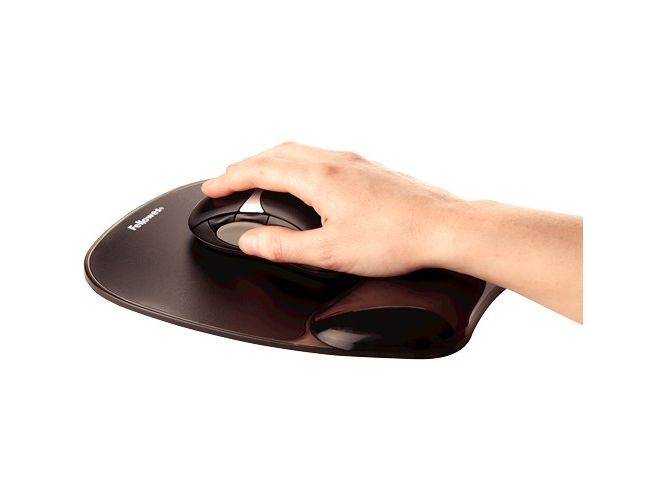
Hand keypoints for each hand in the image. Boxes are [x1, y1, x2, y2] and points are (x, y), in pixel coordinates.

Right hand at [202, 142, 466, 276]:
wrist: (444, 228)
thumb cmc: (398, 238)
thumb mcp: (330, 252)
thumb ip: (283, 246)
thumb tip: (250, 240)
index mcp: (320, 177)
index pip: (260, 169)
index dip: (230, 179)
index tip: (211, 188)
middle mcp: (336, 161)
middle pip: (277, 152)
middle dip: (246, 165)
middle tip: (228, 180)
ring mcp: (355, 163)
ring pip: (300, 151)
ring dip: (271, 161)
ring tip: (258, 178)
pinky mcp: (370, 170)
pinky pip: (320, 157)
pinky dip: (297, 164)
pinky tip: (304, 181)